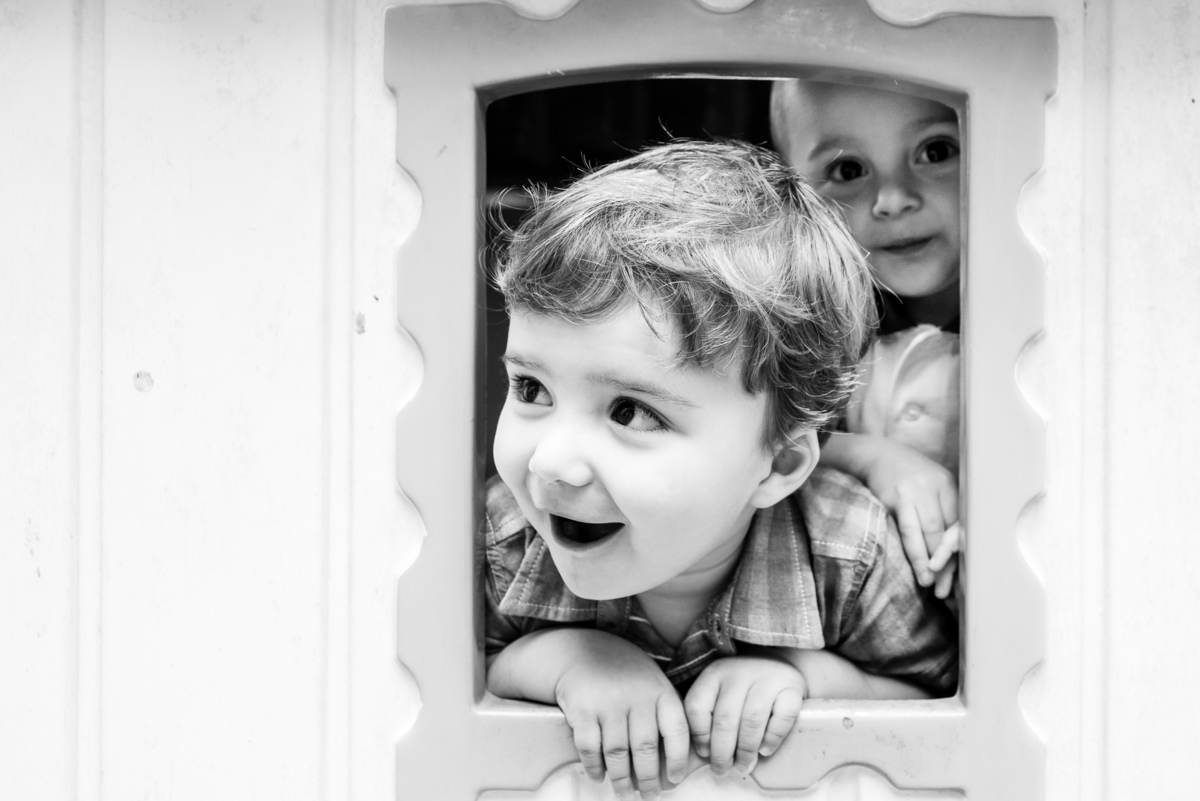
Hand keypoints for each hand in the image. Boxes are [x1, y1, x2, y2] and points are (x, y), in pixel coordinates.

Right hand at [554, 636, 688, 799]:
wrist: (582, 651)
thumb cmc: (624, 672)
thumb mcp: (652, 682)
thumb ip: (664, 713)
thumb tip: (675, 759)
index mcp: (659, 690)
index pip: (676, 731)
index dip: (678, 760)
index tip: (675, 780)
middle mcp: (635, 696)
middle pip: (646, 748)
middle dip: (649, 779)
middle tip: (649, 795)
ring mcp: (607, 702)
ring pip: (617, 753)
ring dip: (621, 779)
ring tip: (625, 792)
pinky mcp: (582, 708)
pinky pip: (590, 747)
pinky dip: (594, 766)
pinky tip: (599, 776)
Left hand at [683, 656, 805, 775]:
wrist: (778, 662)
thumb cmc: (743, 687)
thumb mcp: (720, 691)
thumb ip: (709, 715)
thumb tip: (704, 754)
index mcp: (714, 673)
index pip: (697, 706)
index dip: (699, 735)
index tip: (705, 754)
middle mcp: (738, 672)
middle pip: (725, 719)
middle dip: (722, 752)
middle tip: (723, 770)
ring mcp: (766, 677)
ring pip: (752, 721)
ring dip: (746, 751)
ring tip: (744, 767)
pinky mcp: (791, 686)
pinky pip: (782, 717)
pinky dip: (773, 738)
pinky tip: (765, 750)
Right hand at [862, 441, 959, 596]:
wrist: (875, 453)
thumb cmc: (906, 474)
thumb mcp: (931, 483)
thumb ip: (944, 507)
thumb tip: (955, 547)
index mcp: (947, 484)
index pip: (959, 522)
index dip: (961, 550)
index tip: (963, 573)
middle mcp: (934, 487)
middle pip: (946, 530)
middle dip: (948, 562)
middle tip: (947, 588)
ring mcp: (914, 492)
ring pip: (929, 533)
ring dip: (932, 562)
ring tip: (932, 584)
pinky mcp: (896, 498)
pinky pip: (909, 531)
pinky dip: (916, 553)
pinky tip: (920, 569)